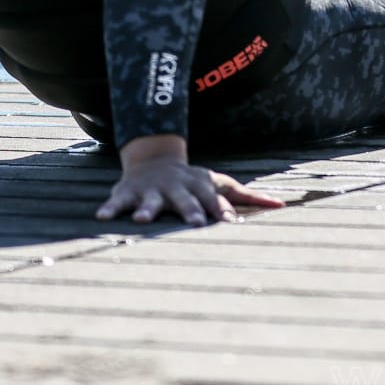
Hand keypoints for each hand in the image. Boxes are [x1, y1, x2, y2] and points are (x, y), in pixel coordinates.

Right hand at [96, 135, 285, 226]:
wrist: (155, 160)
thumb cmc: (194, 181)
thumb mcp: (220, 184)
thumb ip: (249, 196)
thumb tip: (282, 205)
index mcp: (200, 188)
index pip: (215, 201)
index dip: (223, 211)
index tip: (232, 224)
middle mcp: (177, 189)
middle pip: (185, 201)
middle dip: (190, 211)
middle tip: (195, 223)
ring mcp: (152, 190)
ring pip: (151, 201)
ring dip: (147, 209)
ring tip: (140, 220)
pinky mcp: (129, 192)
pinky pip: (118, 201)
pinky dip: (110, 209)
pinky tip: (102, 219)